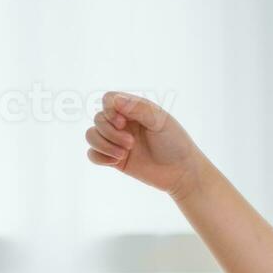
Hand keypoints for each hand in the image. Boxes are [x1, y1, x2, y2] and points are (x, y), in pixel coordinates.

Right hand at [85, 91, 207, 199]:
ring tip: (123, 154)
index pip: (109, 99)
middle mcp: (123, 124)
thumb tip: (114, 100)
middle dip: (110, 132)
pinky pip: (92, 154)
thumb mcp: (161, 122)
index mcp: (134, 110)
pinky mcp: (115, 159)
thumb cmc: (175, 143)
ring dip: (103, 145)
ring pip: (91, 136)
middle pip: (98, 119)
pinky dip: (99, 156)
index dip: (109, 110)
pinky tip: (115, 162)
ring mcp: (117, 141)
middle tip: (131, 144)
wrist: (181, 172)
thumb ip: (139, 108)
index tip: (123, 123)